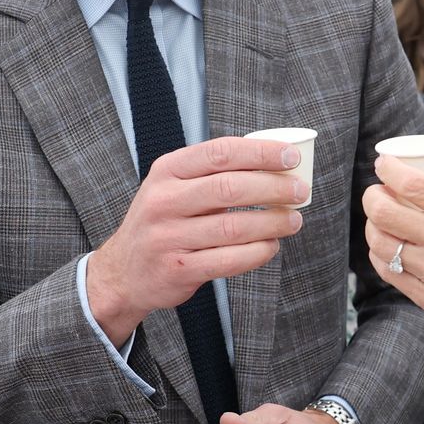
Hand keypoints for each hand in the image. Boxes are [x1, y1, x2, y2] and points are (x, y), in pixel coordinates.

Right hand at [85, 137, 305, 344]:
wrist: (123, 271)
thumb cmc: (163, 221)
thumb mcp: (174, 186)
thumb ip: (214, 173)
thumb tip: (275, 164)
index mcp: (167, 170)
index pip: (220, 152)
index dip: (261, 153)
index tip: (291, 156)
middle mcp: (164, 201)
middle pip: (230, 188)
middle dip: (274, 188)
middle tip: (300, 191)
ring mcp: (168, 237)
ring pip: (233, 227)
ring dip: (272, 222)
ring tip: (293, 220)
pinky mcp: (177, 270)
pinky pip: (228, 260)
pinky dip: (257, 253)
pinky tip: (271, 245)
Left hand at [362, 156, 423, 367]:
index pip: (412, 183)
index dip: (388, 168)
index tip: (384, 164)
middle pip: (384, 210)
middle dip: (372, 196)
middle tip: (378, 193)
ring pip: (379, 240)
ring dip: (373, 226)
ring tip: (383, 221)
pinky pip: (386, 269)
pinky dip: (381, 254)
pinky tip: (390, 248)